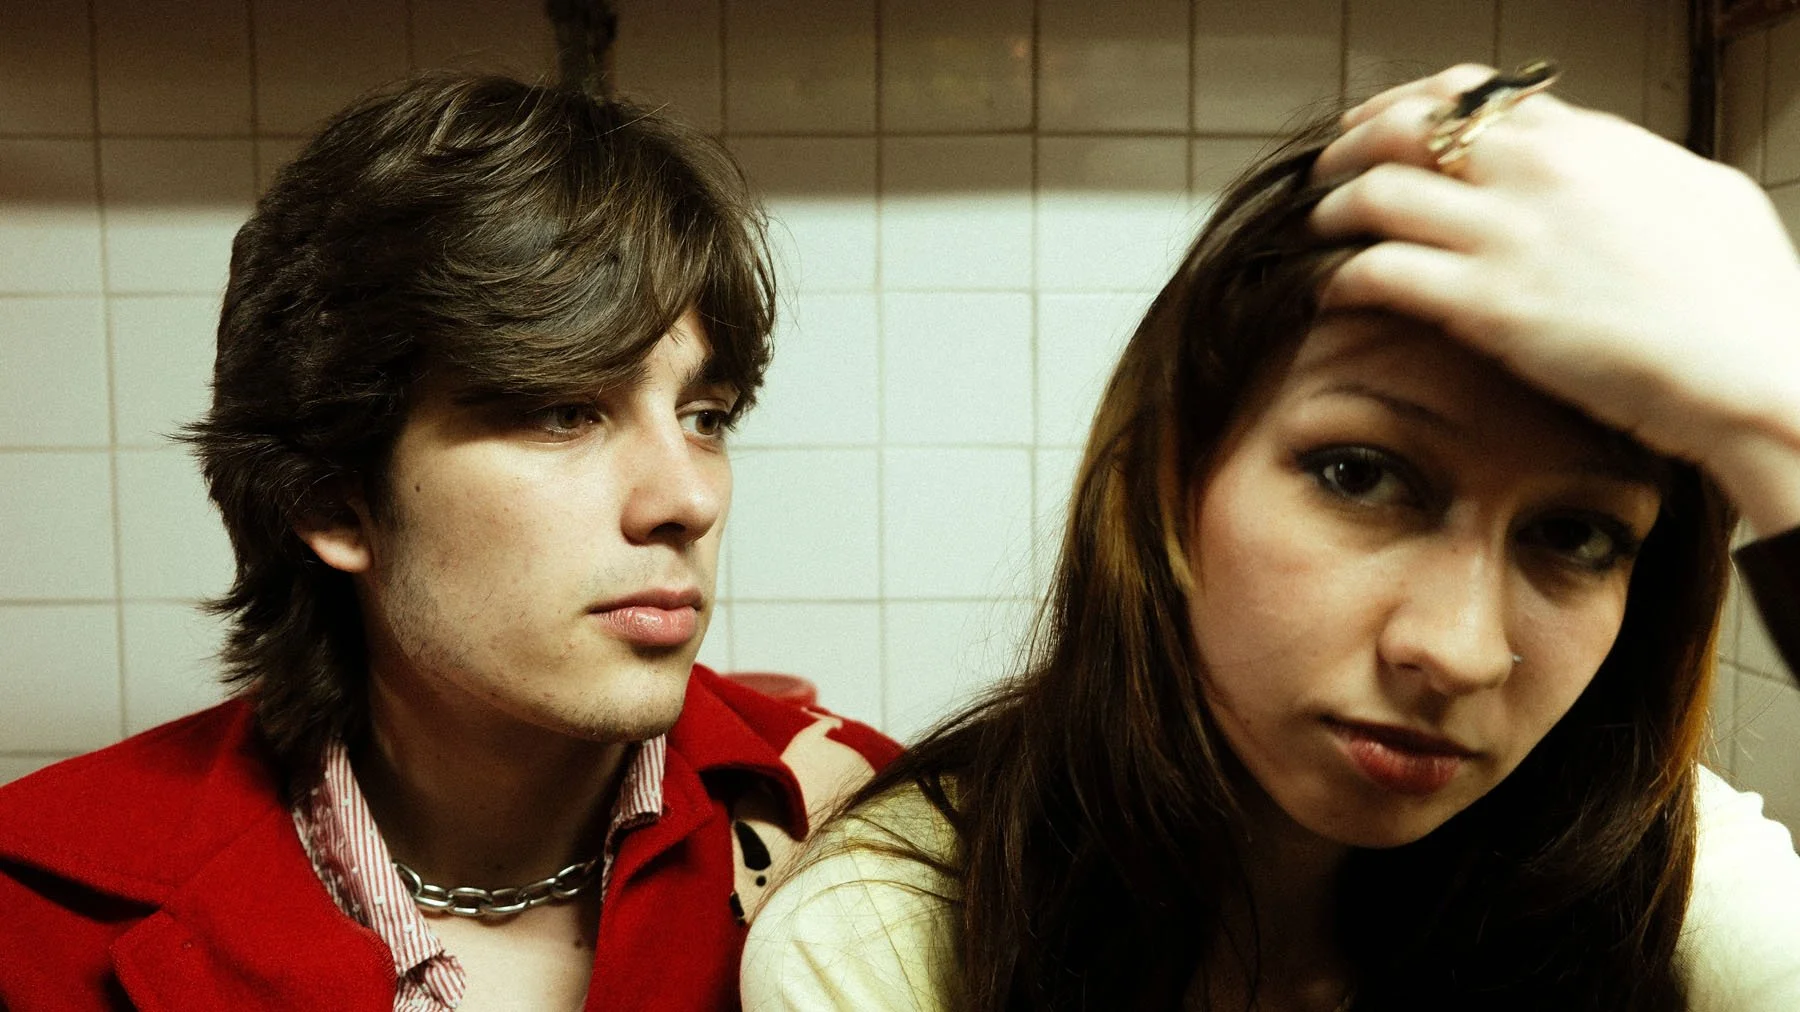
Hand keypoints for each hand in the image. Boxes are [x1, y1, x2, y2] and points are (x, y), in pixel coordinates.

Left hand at [1310, 65, 1799, 534]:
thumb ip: (1633, 174)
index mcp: (1587, 141)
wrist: (1757, 368)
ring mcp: (1507, 236)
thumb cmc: (1743, 298)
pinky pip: (1377, 272)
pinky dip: (1338, 278)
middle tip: (1323, 178)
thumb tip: (1615, 170)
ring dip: (1330, 214)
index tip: (1374, 125)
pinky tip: (1328, 292)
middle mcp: (1538, 173)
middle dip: (1349, 149)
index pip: (1471, 95)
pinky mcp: (1487, 305)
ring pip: (1374, 195)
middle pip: (1404, 130)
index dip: (1406, 107)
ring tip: (1312, 235)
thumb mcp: (1696, 197)